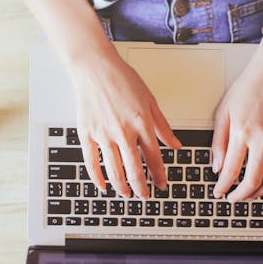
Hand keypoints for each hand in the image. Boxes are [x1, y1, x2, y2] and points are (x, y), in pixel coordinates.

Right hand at [69, 51, 181, 198]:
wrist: (95, 68)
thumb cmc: (122, 80)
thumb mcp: (150, 101)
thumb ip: (163, 126)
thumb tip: (176, 145)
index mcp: (142, 124)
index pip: (154, 158)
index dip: (159, 176)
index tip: (162, 184)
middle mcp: (124, 132)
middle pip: (134, 170)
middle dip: (142, 188)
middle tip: (145, 195)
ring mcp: (103, 134)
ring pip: (114, 171)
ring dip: (122, 186)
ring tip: (127, 194)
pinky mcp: (87, 134)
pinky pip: (91, 162)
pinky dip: (97, 178)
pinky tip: (103, 186)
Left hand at [211, 38, 262, 202]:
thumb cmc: (248, 89)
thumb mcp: (223, 113)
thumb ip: (219, 143)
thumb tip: (218, 167)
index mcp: (242, 132)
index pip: (231, 170)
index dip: (223, 187)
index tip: (219, 192)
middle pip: (253, 180)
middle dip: (241, 195)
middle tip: (233, 198)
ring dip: (260, 192)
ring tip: (250, 195)